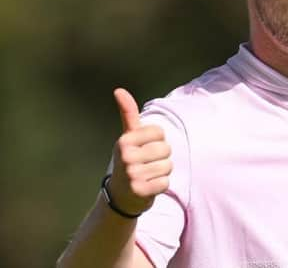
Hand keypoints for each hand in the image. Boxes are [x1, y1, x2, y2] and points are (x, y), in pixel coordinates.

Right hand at [108, 88, 171, 215]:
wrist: (119, 196)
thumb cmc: (129, 160)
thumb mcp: (127, 137)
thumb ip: (128, 113)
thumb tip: (119, 90)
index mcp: (124, 141)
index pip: (160, 132)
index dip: (157, 141)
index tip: (144, 149)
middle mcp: (126, 157)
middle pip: (166, 149)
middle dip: (161, 157)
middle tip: (146, 165)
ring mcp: (132, 175)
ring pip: (168, 166)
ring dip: (162, 172)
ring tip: (147, 175)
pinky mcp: (140, 191)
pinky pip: (166, 183)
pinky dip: (161, 186)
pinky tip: (148, 187)